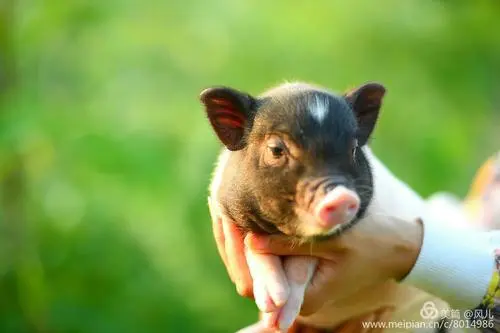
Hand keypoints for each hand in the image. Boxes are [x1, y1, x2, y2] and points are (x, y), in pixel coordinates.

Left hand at [244, 215, 422, 314]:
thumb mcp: (333, 242)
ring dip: (247, 240)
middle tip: (222, 208)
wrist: (399, 246)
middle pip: (253, 276)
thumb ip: (292, 244)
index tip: (230, 223)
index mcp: (306, 297)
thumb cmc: (371, 241)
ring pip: (259, 266)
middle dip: (239, 246)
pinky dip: (260, 238)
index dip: (241, 256)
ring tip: (228, 205)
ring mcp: (297, 284)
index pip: (257, 285)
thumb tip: (251, 239)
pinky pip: (270, 257)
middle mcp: (298, 296)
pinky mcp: (298, 270)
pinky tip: (247, 213)